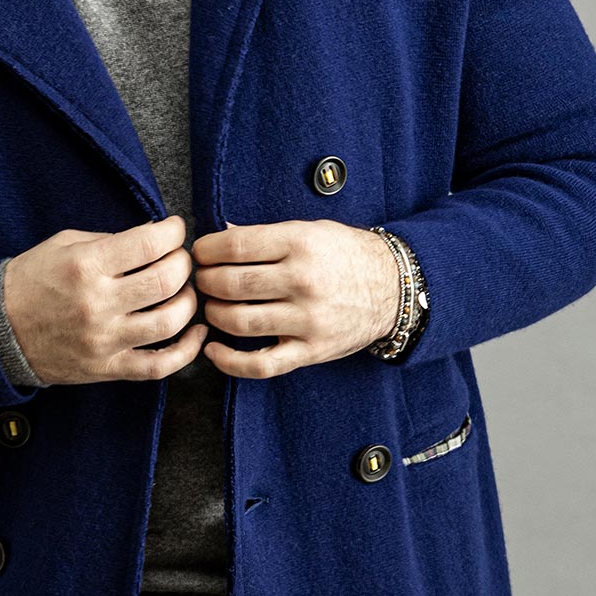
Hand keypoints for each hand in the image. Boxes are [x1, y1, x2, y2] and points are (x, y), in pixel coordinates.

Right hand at [3, 214, 208, 385]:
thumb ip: (111, 240)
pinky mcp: (107, 368)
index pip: (149, 243)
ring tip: (182, 291)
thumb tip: (154, 236)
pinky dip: (186, 351)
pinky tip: (195, 333)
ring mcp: (104, 340)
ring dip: (188, 302)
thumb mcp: (64, 244)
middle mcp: (98, 303)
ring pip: (170, 322)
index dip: (174, 231)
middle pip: (167, 281)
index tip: (175, 229)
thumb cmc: (32, 280)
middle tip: (179, 258)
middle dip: (184, 263)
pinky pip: (159, 365)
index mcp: (86, 266)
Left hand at [190, 217, 401, 377]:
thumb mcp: (310, 230)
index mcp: (300, 243)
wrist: (395, 287)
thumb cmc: (346, 254)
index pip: (235, 247)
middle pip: (231, 284)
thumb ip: (265, 234)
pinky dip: (230, 362)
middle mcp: (303, 281)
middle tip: (202, 281)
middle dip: (206, 282)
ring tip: (212, 307)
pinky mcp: (311, 350)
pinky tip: (214, 350)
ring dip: (213, 315)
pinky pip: (261, 365)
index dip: (206, 251)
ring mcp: (307, 319)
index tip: (200, 254)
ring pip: (239, 322)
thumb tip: (221, 233)